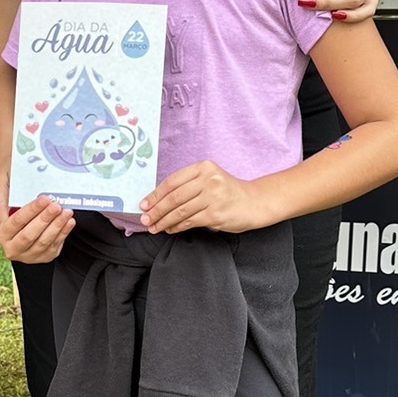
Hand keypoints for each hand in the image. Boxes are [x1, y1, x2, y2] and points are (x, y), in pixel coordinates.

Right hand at [0, 194, 73, 262]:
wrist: (20, 221)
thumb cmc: (12, 204)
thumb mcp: (3, 196)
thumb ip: (8, 196)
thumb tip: (26, 187)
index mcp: (2, 233)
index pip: (16, 221)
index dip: (31, 210)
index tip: (44, 199)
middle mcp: (12, 248)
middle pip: (29, 235)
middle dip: (45, 219)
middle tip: (56, 206)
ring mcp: (28, 255)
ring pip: (43, 242)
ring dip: (57, 226)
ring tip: (66, 211)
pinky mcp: (43, 257)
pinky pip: (54, 246)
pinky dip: (63, 233)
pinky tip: (69, 222)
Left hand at [141, 162, 267, 234]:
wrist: (254, 202)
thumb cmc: (227, 192)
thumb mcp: (209, 179)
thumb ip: (188, 185)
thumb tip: (157, 201)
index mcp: (203, 167)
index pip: (172, 181)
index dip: (155, 195)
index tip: (143, 204)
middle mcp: (208, 179)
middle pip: (173, 197)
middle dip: (156, 210)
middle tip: (145, 219)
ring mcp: (213, 197)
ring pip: (180, 211)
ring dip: (163, 221)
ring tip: (154, 227)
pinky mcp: (216, 214)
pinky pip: (190, 221)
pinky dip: (176, 226)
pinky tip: (169, 229)